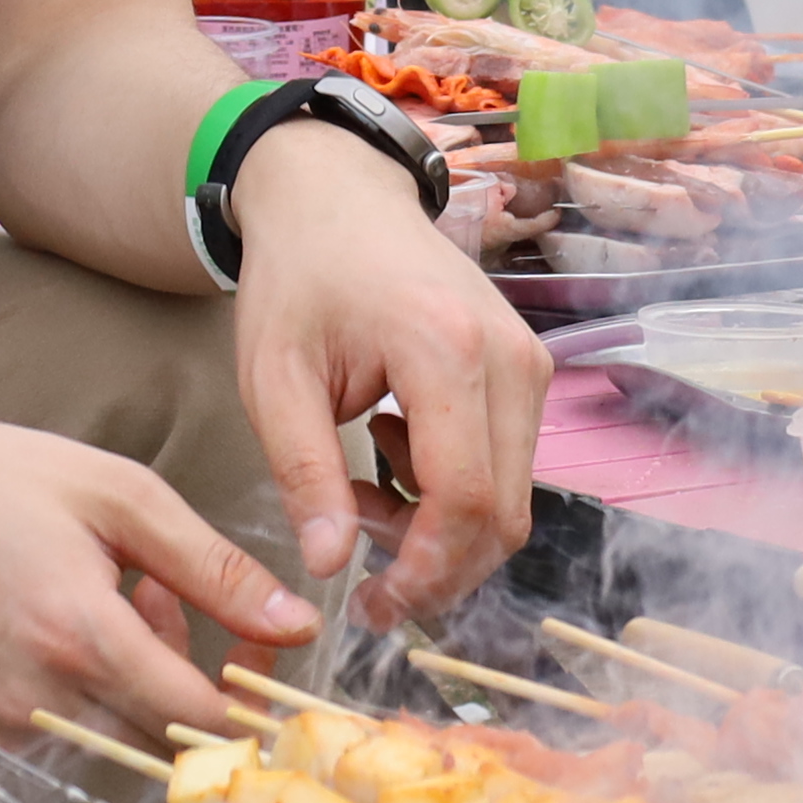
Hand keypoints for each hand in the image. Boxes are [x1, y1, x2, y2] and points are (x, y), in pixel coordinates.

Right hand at [0, 408, 313, 762]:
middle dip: (187, 683)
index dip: (244, 700)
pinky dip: (80, 695)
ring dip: (133, 687)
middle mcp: (38, 700)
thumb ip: (212, 566)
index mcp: (82, 637)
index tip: (256, 655)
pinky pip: (58, 736)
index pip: (199, 719)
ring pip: (110, 739)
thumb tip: (296, 622)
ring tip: (110, 602)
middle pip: (159, 739)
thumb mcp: (116, 495)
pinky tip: (59, 626)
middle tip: (168, 602)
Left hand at [230, 119, 550, 624]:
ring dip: (439, 528)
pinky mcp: (528, 368)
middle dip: (434, 565)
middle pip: (502, 514)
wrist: (336, 196)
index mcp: (445, 350)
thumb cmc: (298, 278)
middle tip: (359, 569)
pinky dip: (453, 490)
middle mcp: (509, 356)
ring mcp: (529, 361)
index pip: (463, 500)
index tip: (370, 606)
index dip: (424, 572)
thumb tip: (331, 567)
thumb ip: (305, 474)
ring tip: (359, 489)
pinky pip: (509, 465)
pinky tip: (390, 453)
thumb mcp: (273, 379)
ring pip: (511, 498)